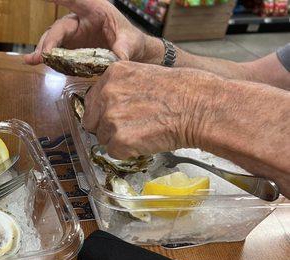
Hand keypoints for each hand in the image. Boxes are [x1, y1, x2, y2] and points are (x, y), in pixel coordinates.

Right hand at [24, 0, 151, 64]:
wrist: (130, 51)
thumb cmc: (130, 40)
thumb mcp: (130, 43)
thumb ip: (123, 50)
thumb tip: (119, 61)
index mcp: (95, 10)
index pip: (75, 0)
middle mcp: (80, 20)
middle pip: (59, 28)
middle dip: (48, 41)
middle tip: (42, 54)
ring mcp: (73, 35)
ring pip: (53, 39)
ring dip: (42, 50)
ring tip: (32, 60)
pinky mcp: (70, 48)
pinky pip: (55, 51)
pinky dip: (46, 57)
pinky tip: (34, 61)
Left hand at [83, 62, 215, 158]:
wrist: (199, 108)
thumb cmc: (179, 91)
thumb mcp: (143, 74)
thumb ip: (120, 87)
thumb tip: (105, 106)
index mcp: (112, 74)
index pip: (91, 101)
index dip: (103, 112)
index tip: (119, 115)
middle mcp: (107, 94)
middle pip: (92, 121)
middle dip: (106, 127)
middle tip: (132, 126)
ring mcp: (111, 118)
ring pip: (102, 139)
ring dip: (119, 140)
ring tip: (143, 131)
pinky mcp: (120, 140)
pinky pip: (113, 152)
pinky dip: (127, 152)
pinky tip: (145, 141)